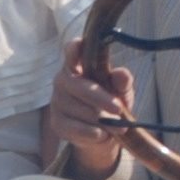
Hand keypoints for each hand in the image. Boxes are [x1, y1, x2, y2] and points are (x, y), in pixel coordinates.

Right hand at [46, 55, 135, 177]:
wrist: (103, 132)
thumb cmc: (111, 102)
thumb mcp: (122, 91)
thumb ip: (122, 82)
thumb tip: (122, 75)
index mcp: (78, 65)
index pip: (71, 50)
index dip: (74, 48)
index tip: (82, 45)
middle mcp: (63, 80)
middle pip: (77, 85)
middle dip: (99, 98)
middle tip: (118, 108)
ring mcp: (57, 101)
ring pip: (77, 108)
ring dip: (99, 119)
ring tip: (117, 126)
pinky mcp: (57, 122)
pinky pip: (73, 127)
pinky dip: (90, 132)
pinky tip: (102, 134)